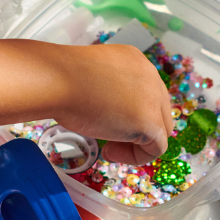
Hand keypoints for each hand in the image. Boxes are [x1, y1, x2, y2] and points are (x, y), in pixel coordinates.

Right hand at [57, 44, 171, 164]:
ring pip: (161, 130)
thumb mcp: (91, 80)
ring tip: (108, 148)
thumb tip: (107, 113)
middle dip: (136, 131)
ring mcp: (153, 98)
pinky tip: (109, 152)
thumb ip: (107, 92)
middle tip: (108, 140)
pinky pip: (156, 148)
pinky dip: (135, 157)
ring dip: (135, 144)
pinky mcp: (150, 121)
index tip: (105, 122)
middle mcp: (150, 76)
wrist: (58, 80)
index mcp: (135, 62)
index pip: (146, 94)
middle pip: (159, 112)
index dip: (129, 115)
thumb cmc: (62, 79)